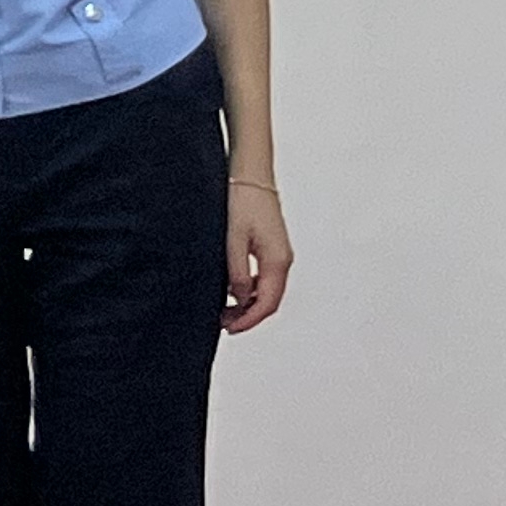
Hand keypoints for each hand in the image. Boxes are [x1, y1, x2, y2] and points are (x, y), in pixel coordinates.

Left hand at [223, 179, 293, 332]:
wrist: (250, 176)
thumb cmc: (241, 203)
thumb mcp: (233, 239)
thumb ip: (237, 271)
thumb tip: (240, 298)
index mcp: (277, 261)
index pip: (267, 303)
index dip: (249, 320)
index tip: (229, 329)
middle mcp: (283, 260)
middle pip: (269, 300)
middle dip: (248, 316)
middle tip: (222, 323)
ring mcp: (278, 254)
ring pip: (267, 290)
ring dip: (247, 303)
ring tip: (222, 310)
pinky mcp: (271, 248)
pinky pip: (263, 277)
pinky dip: (248, 289)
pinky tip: (230, 290)